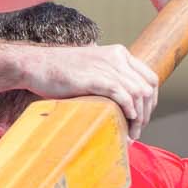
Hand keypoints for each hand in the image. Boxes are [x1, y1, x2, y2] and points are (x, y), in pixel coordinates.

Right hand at [20, 43, 159, 132]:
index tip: (142, 118)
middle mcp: (117, 57)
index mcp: (119, 54)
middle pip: (147, 88)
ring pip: (138, 93)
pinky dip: (129, 110)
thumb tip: (124, 103)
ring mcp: (106, 66)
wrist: (36, 65)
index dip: (151, 102)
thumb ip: (110, 79)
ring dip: (138, 117)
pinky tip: (126, 121)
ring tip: (131, 133)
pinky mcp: (95, 78)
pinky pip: (123, 94)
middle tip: (137, 131)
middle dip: (146, 114)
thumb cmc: (61, 72)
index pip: (150, 78)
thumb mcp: (93, 69)